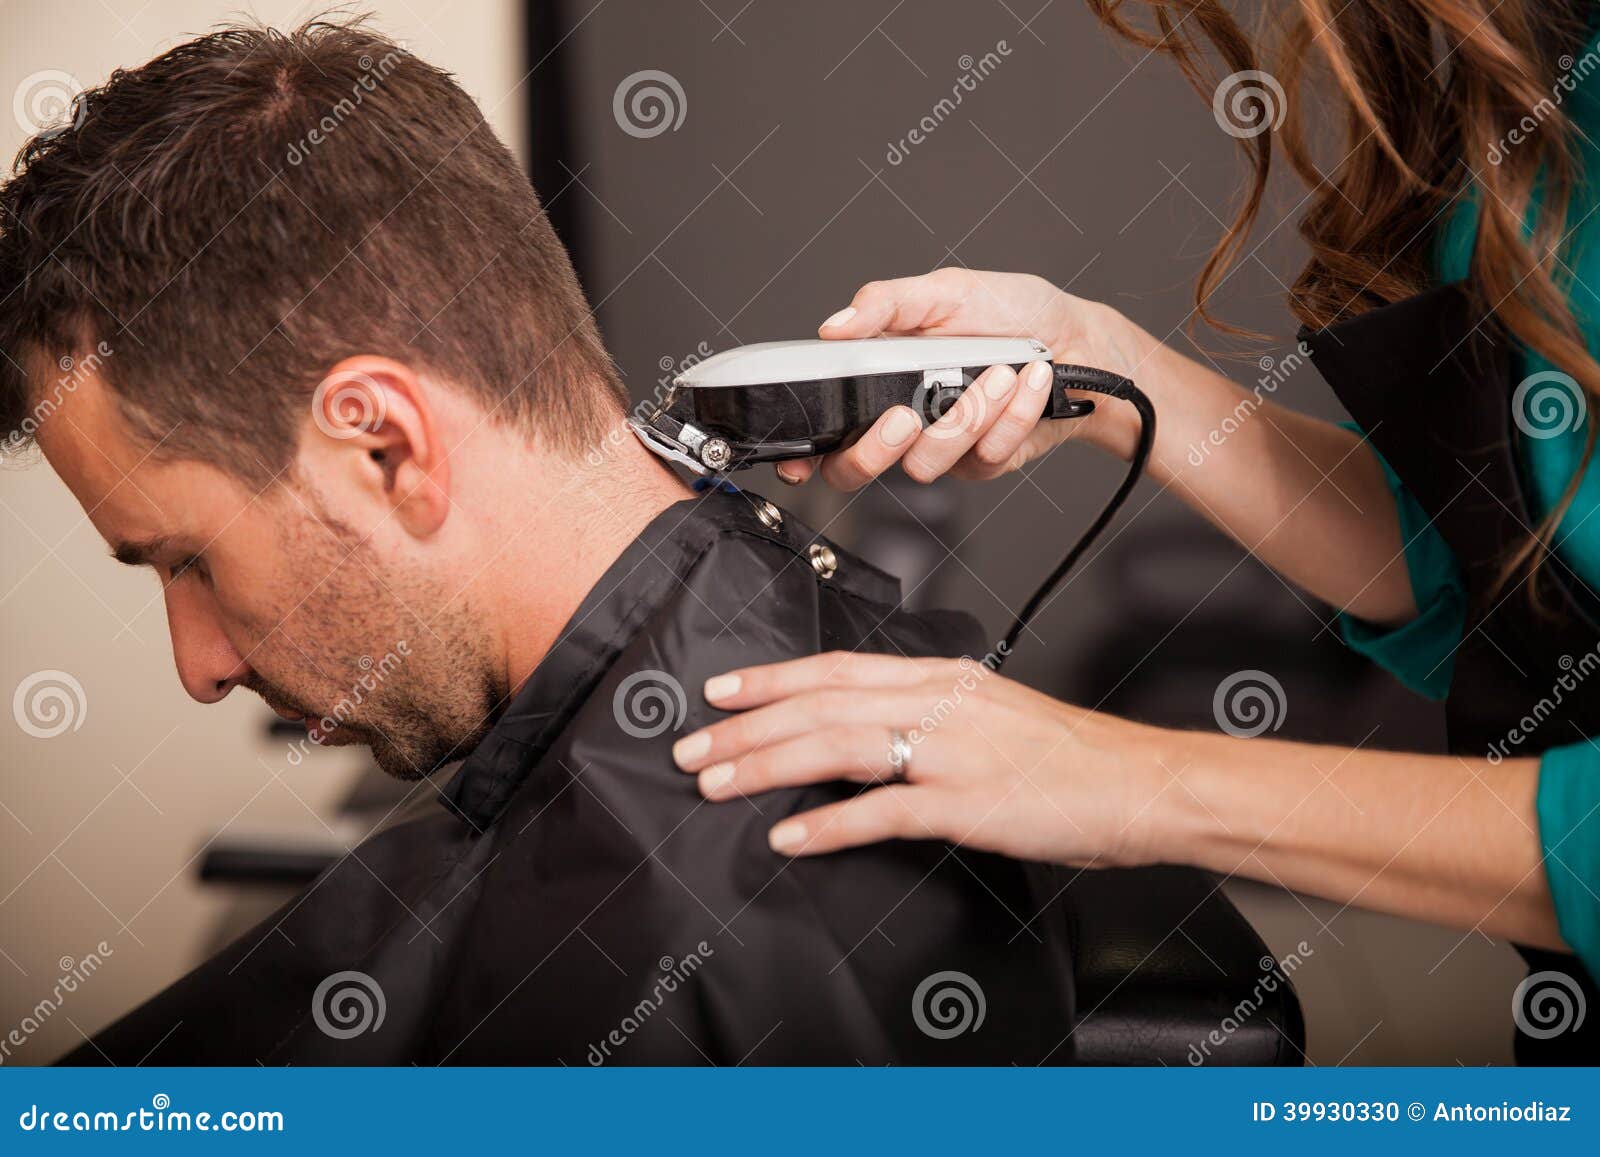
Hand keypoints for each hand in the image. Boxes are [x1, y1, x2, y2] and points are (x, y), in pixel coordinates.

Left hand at [670, 650, 1178, 866]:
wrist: (1138, 782)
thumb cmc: (1066, 754)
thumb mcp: (990, 709)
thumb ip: (928, 709)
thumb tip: (864, 725)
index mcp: (941, 676)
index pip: (836, 667)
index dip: (771, 678)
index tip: (719, 689)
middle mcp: (938, 701)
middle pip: (820, 705)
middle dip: (746, 726)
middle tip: (692, 747)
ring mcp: (951, 750)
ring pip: (836, 747)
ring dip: (767, 766)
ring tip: (716, 785)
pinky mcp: (966, 802)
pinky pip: (882, 810)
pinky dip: (828, 822)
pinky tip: (788, 835)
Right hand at [778, 268, 1151, 488]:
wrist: (1079, 341)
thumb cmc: (1011, 312)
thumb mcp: (944, 291)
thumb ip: (886, 305)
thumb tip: (835, 324)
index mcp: (878, 377)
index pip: (824, 427)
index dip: (800, 454)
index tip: (796, 460)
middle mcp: (903, 418)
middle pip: (856, 469)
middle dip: (877, 448)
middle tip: (906, 413)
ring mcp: (943, 446)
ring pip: (925, 463)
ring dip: (967, 415)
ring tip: (1000, 371)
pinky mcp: (984, 462)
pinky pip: (982, 455)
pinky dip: (1011, 414)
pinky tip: (1028, 381)